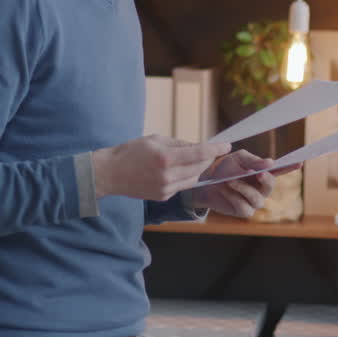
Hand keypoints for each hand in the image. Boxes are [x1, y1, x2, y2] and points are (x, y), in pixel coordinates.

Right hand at [92, 136, 230, 201]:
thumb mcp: (155, 139)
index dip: (216, 149)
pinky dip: (184, 177)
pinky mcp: (163, 197)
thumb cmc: (131, 152)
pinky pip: (182, 186)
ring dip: (197, 168)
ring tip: (189, 159)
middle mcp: (167, 175)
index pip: (199, 153)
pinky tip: (176, 170)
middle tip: (209, 150)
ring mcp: (166, 188)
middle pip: (199, 167)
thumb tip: (199, 146)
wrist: (110, 174)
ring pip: (193, 178)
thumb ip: (179, 144)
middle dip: (207, 157)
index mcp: (165, 157)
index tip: (227, 145)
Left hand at [193, 150, 298, 218]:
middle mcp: (262, 189)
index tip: (300, 162)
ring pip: (257, 199)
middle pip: (271, 186)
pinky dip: (233, 197)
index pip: (280, 170)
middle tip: (256, 173)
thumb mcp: (237, 159)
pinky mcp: (245, 212)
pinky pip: (245, 207)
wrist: (205, 184)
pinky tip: (224, 190)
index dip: (290, 167)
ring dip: (242, 188)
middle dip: (264, 179)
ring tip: (228, 180)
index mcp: (263, 173)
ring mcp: (254, 202)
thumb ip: (253, 160)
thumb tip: (270, 163)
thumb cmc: (224, 170)